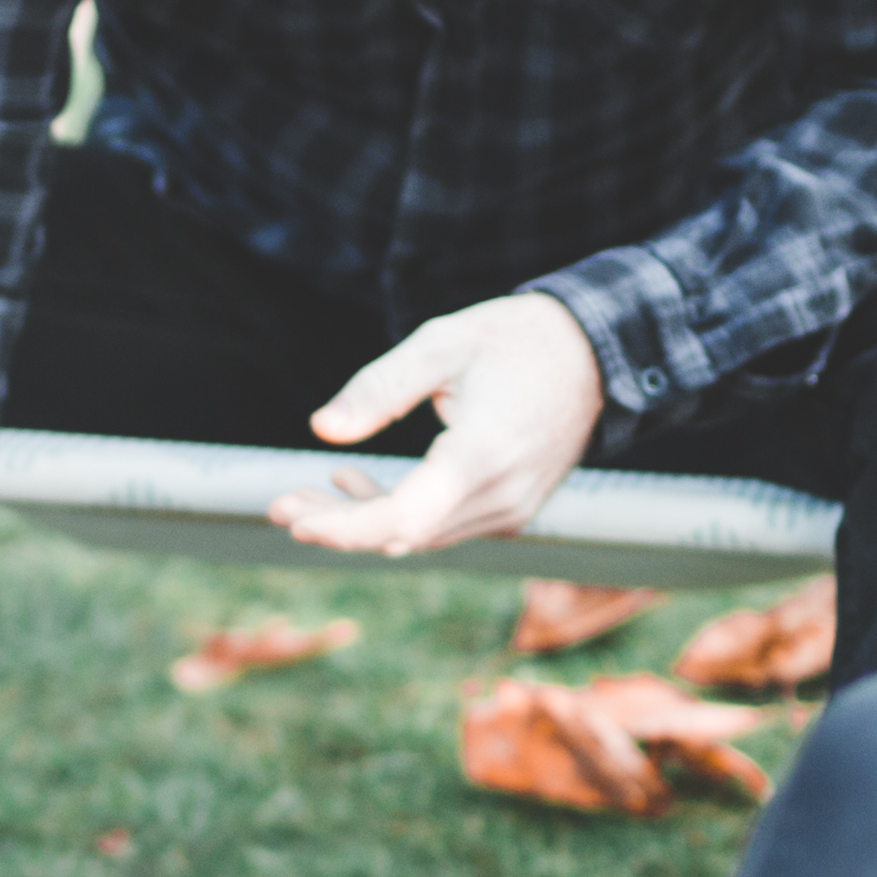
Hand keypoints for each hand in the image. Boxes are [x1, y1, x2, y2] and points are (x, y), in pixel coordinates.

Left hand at [268, 293, 607, 556]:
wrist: (594, 355)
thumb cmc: (514, 340)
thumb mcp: (441, 344)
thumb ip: (379, 388)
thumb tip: (321, 429)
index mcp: (482, 453)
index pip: (402, 517)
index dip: (342, 528)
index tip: (292, 517)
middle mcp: (502, 495)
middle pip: (402, 535)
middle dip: (337, 527)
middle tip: (281, 505)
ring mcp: (512, 510)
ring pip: (420, 537)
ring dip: (363, 521)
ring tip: (312, 491)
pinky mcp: (512, 511)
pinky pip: (441, 528)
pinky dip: (396, 514)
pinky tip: (357, 485)